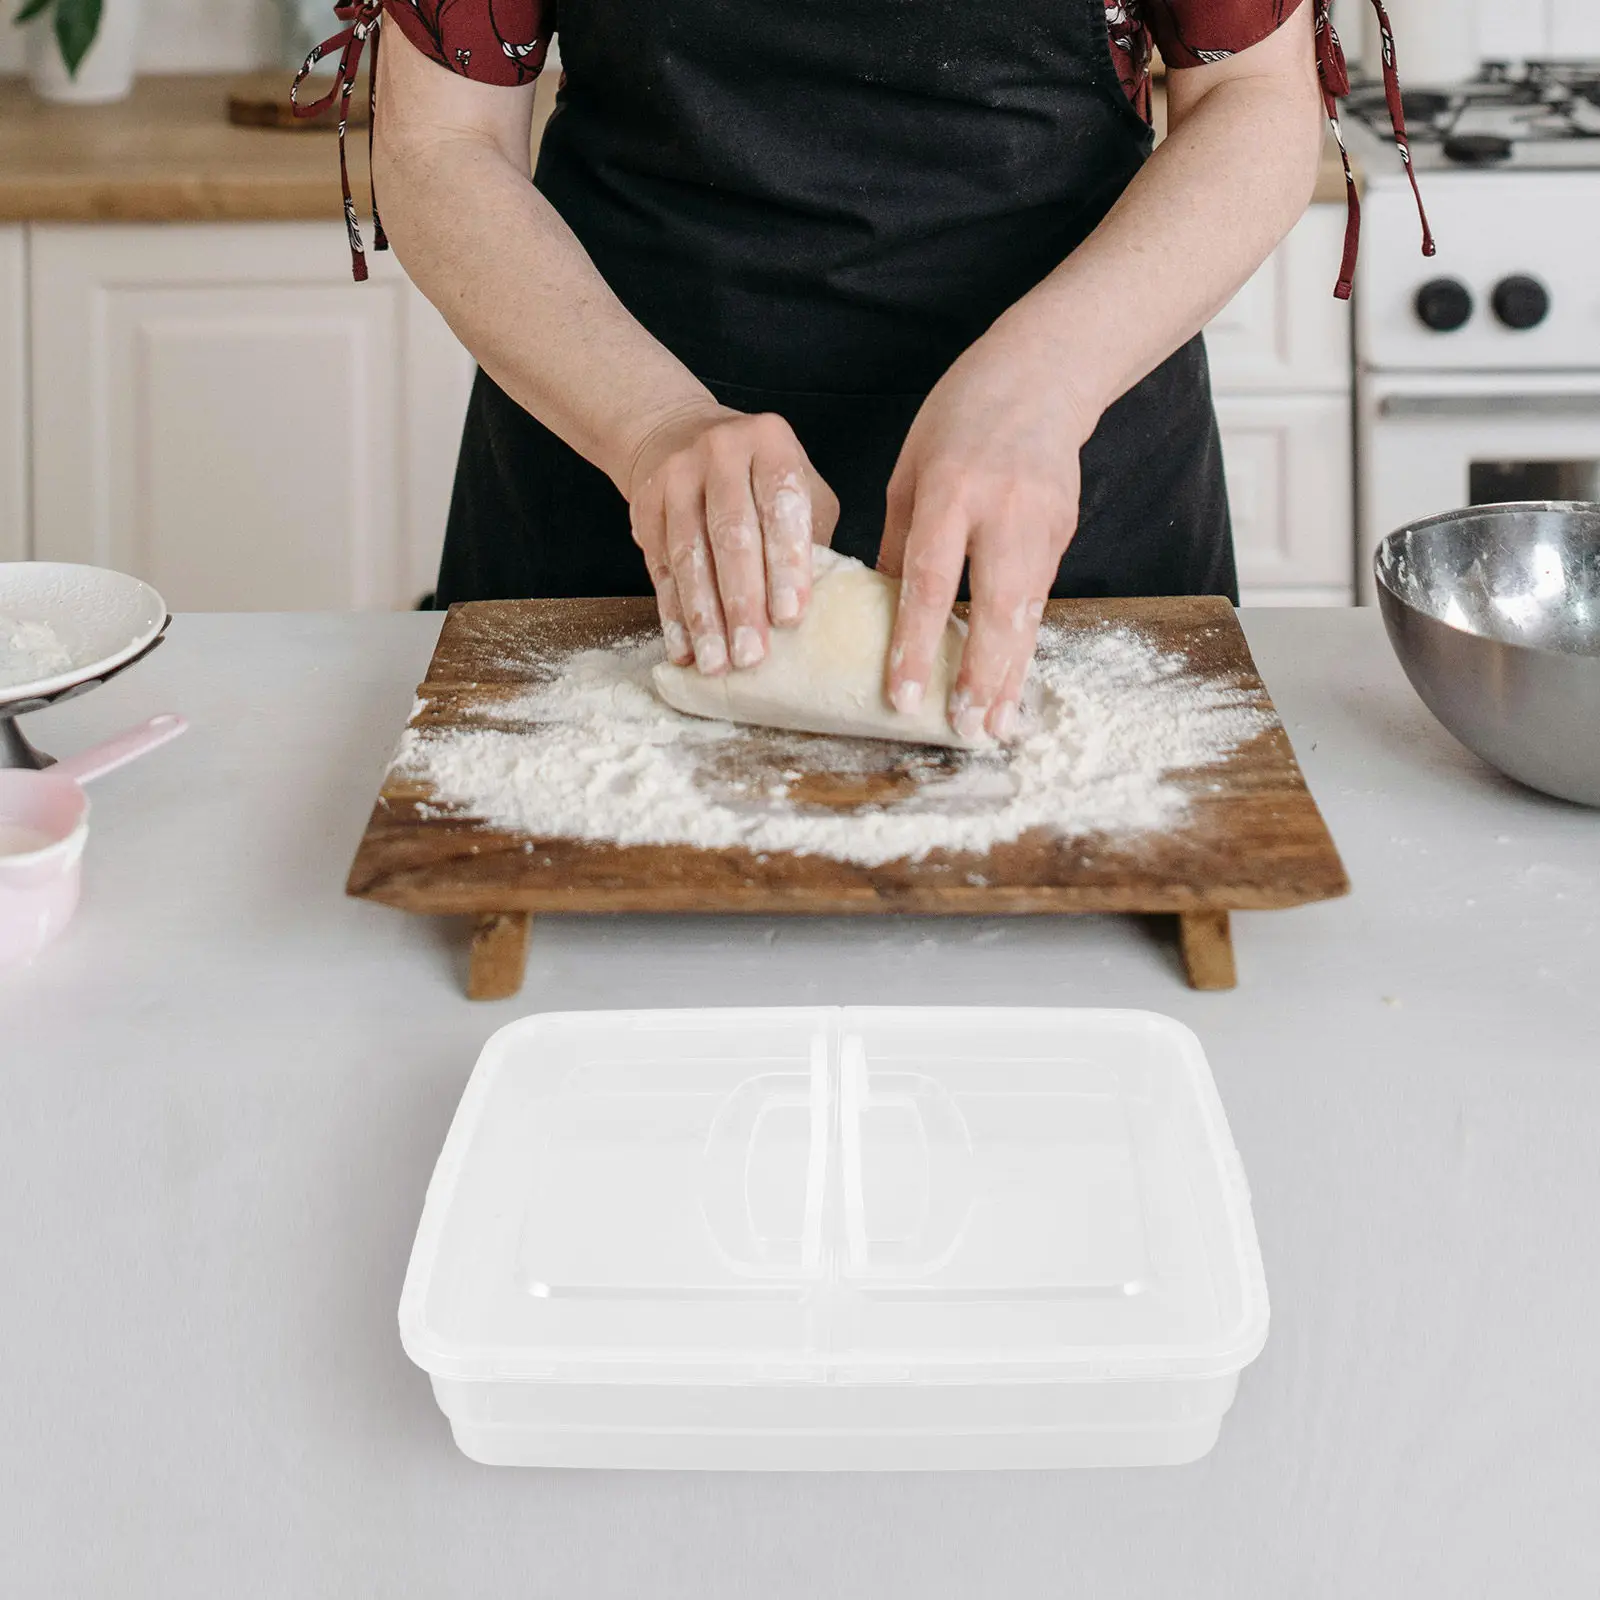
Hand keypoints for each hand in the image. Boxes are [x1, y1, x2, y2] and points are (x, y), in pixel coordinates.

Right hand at [626, 403, 839, 672]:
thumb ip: (811, 534)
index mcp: (770, 442)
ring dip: (703, 618)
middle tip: (752, 656)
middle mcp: (720, 452)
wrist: (677, 434)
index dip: (786, 564)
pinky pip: (659, 569)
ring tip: (717, 664)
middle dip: (742, 602)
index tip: (791, 618)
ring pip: (689, 556)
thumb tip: (826, 608)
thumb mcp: (799, 486)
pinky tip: (684, 650)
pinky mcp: (645, 506)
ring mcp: (676, 477)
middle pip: (731, 535)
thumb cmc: (758, 478)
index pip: (780, 504)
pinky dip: (672, 615)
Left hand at [878, 334, 1097, 740]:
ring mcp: (1042, 524)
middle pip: (994, 606)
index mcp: (950, 490)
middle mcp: (1003, 510)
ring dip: (1012, 674)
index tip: (904, 695)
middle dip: (982, 675)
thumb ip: (900, 541)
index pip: (930, 581)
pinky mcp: (1064, 533)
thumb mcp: (911, 471)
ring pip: (1027, 613)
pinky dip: (1025, 645)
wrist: (1044, 374)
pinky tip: (1013, 684)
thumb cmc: (960, 419)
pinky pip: (1039, 600)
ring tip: (999, 726)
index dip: (917, 643)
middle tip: (970, 728)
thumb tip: (883, 610)